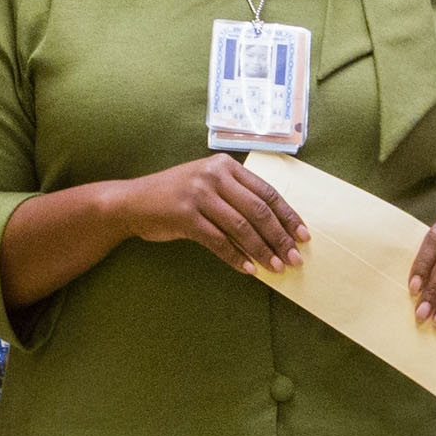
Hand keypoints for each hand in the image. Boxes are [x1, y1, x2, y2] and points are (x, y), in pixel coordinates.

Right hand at [118, 155, 307, 273]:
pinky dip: (236, 257)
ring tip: (276, 268)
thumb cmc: (176, 196)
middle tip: (295, 258)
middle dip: (280, 237)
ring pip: (241, 227)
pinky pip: (218, 241)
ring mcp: (198, 194)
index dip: (288, 216)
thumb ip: (237, 197)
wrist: (132, 202)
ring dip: (262, 250)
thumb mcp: (207, 185)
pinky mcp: (185, 215)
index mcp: (225, 165)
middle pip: (258, 210)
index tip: (304, 236)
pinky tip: (249, 270)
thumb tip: (274, 228)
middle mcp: (214, 175)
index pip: (267, 192)